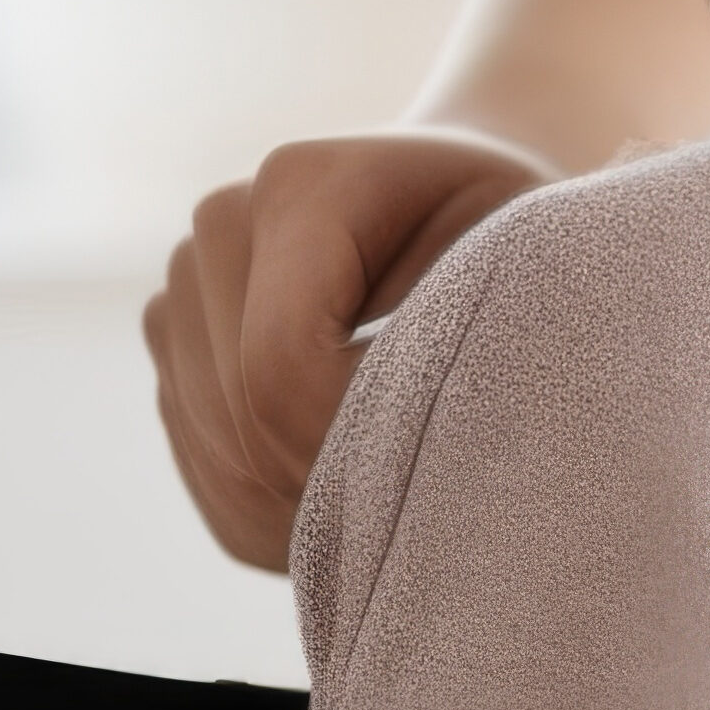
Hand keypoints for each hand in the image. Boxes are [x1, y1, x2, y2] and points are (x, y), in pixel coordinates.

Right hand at [142, 127, 554, 570]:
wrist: (466, 212)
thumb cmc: (516, 237)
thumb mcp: (532, 260)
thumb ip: (472, 334)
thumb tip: (398, 447)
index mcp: (299, 184)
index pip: (282, 366)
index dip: (352, 443)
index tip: (444, 468)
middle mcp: (217, 229)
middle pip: (242, 422)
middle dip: (338, 486)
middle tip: (440, 499)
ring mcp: (182, 294)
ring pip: (221, 463)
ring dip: (312, 513)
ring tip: (412, 495)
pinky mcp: (176, 360)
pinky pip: (210, 485)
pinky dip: (284, 525)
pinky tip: (362, 504)